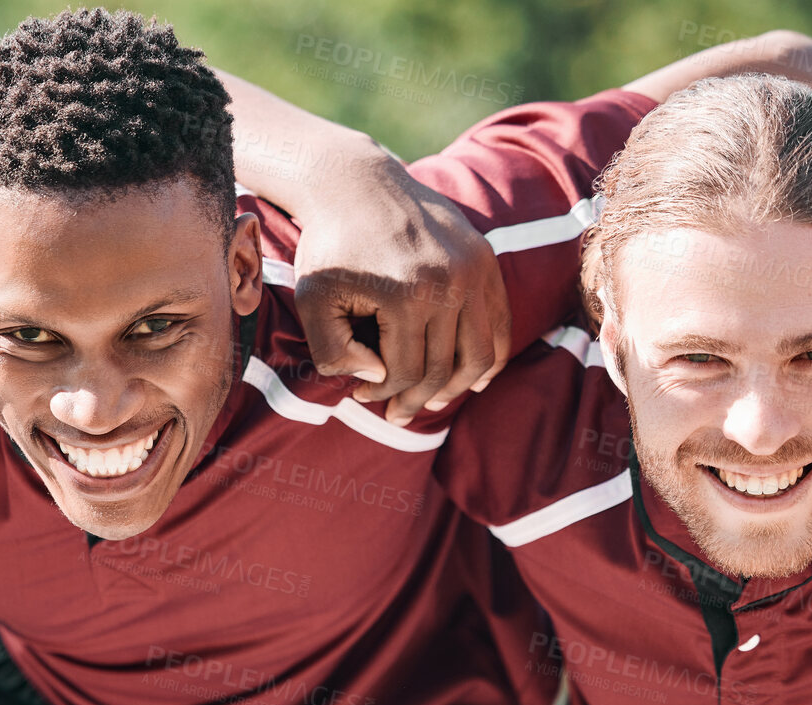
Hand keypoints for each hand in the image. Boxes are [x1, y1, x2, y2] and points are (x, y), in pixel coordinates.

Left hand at [291, 156, 512, 425]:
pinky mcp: (485, 258)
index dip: (382, 394)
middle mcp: (449, 283)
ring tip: (432, 401)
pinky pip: (500, 322)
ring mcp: (473, 269)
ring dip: (457, 387)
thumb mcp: (311, 298)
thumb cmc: (329, 245)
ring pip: (480, 354)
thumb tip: (381, 378)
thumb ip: (332, 349)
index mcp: (405, 295)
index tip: (361, 397)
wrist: (356, 183)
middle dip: (416, 400)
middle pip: (443, 369)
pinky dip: (492, 357)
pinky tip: (474, 379)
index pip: (405, 371)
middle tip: (396, 413)